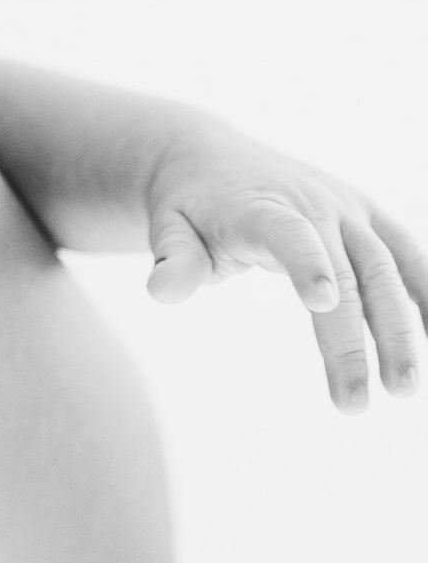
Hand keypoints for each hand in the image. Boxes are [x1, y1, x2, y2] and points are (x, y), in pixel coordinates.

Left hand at [144, 120, 427, 406]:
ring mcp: (348, 209)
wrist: (212, 158)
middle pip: (346, 274)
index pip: (288, 235)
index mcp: (260, 208)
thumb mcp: (167, 228)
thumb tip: (161, 292)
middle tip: (355, 405)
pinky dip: (427, 292)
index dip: (306, 264)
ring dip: (403, 330)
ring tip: (404, 389)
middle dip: (354, 341)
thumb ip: (173, 260)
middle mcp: (313, 205)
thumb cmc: (189, 206)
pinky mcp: (369, 215)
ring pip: (388, 271)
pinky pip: (408, 254)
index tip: (322, 302)